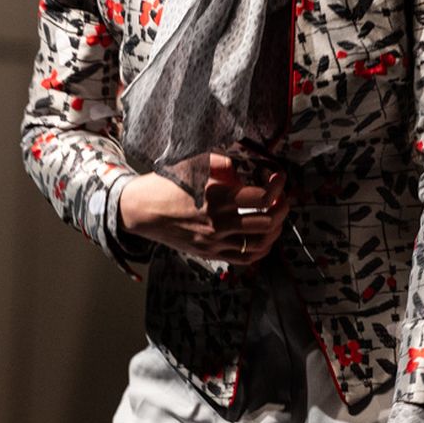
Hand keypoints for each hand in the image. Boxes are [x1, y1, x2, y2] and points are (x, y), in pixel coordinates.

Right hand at [117, 153, 288, 265]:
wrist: (141, 211)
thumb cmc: (165, 184)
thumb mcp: (192, 164)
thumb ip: (222, 164)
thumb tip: (244, 168)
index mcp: (216, 198)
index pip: (262, 197)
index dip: (278, 185)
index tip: (279, 175)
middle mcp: (218, 223)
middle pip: (268, 222)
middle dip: (282, 206)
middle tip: (281, 196)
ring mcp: (215, 242)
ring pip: (261, 243)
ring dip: (276, 229)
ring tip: (275, 215)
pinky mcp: (210, 253)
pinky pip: (244, 258)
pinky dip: (262, 248)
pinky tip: (264, 237)